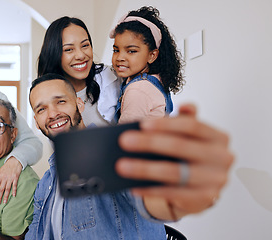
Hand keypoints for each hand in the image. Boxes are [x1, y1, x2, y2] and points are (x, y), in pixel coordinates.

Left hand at [0, 156, 21, 204]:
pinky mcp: (16, 178)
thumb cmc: (6, 167)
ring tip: (4, 202)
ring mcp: (10, 178)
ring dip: (6, 196)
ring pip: (7, 188)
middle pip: (1, 189)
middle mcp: (4, 178)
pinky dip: (14, 190)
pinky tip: (13, 195)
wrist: (14, 161)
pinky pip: (15, 185)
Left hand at [115, 104, 233, 216]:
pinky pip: (172, 193)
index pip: (192, 126)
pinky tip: (133, 186)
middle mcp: (221, 158)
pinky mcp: (205, 198)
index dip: (167, 124)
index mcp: (218, 138)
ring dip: (144, 168)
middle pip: (180, 147)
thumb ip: (186, 121)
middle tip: (124, 141)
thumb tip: (185, 107)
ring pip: (174, 172)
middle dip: (149, 143)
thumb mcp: (190, 137)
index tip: (142, 124)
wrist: (202, 189)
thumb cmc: (192, 156)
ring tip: (122, 165)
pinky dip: (150, 190)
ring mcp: (215, 180)